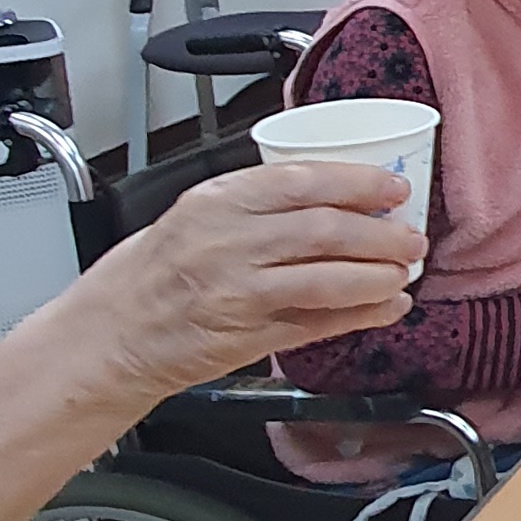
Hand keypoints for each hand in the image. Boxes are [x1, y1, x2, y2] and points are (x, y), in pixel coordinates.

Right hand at [0, 160, 420, 520]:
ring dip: (378, 276)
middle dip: (381, 233)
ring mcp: (237, 295)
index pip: (301, 182)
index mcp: (215, 203)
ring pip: (326, 279)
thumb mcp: (195, 214)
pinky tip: (388, 308)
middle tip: (411, 234)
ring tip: (405, 271)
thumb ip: (256, 202)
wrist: (108, 335)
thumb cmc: (152, 272)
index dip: (358, 182)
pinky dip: (360, 315)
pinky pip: (316, 324)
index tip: (393, 186)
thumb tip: (334, 190)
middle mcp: (226, 245)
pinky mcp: (245, 338)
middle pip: (324, 231)